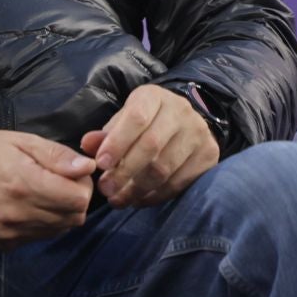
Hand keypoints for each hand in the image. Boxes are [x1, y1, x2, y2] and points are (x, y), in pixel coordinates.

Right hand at [0, 129, 97, 248]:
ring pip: (60, 229)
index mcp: (23, 184)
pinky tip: (28, 206)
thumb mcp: (21, 141)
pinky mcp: (4, 244)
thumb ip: (56, 155)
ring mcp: (10, 233)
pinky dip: (43, 223)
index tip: (70, 173)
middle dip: (74, 199)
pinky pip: (40, 237)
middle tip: (58, 182)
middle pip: (74, 217)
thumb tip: (87, 168)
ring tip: (41, 193)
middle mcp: (18, 214)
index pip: (79, 199)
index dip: (81, 184)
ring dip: (60, 212)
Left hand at [79, 84, 218, 209]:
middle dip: (124, 171)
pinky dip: (156, 195)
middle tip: (106, 189)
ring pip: (165, 167)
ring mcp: (199, 134)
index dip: (117, 143)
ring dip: (137, 188)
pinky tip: (139, 200)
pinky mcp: (209, 156)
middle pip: (151, 146)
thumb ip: (105, 134)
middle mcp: (180, 112)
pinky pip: (180, 182)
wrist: (185, 123)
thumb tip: (87, 145)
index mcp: (154, 97)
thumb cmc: (144, 122)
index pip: (136, 118)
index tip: (100, 164)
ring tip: (118, 199)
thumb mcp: (123, 120)